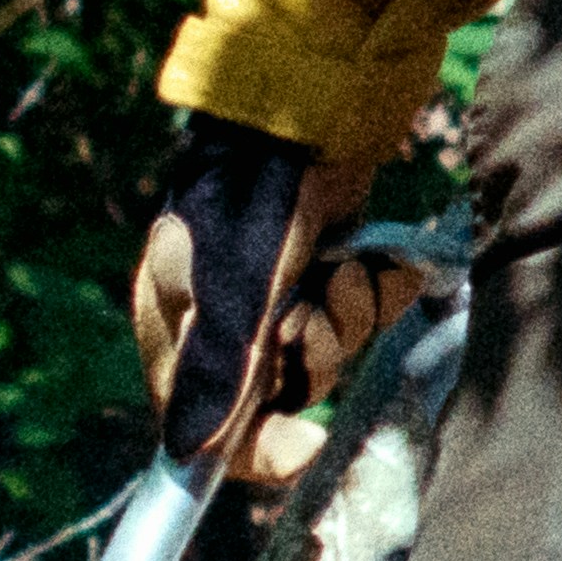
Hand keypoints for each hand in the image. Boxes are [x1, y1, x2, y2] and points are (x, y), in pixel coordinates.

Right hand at [126, 115, 397, 473]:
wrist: (311, 105)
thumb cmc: (256, 198)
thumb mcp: (233, 290)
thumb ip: (218, 371)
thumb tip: (191, 455)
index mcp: (182, 330)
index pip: (211, 430)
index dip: (259, 450)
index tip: (307, 443)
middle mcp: (230, 320)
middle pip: (286, 393)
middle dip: (316, 358)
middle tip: (313, 313)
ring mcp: (284, 290)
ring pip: (334, 350)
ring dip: (350, 318)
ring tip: (344, 270)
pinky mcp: (332, 262)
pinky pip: (367, 309)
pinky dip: (379, 289)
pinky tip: (374, 259)